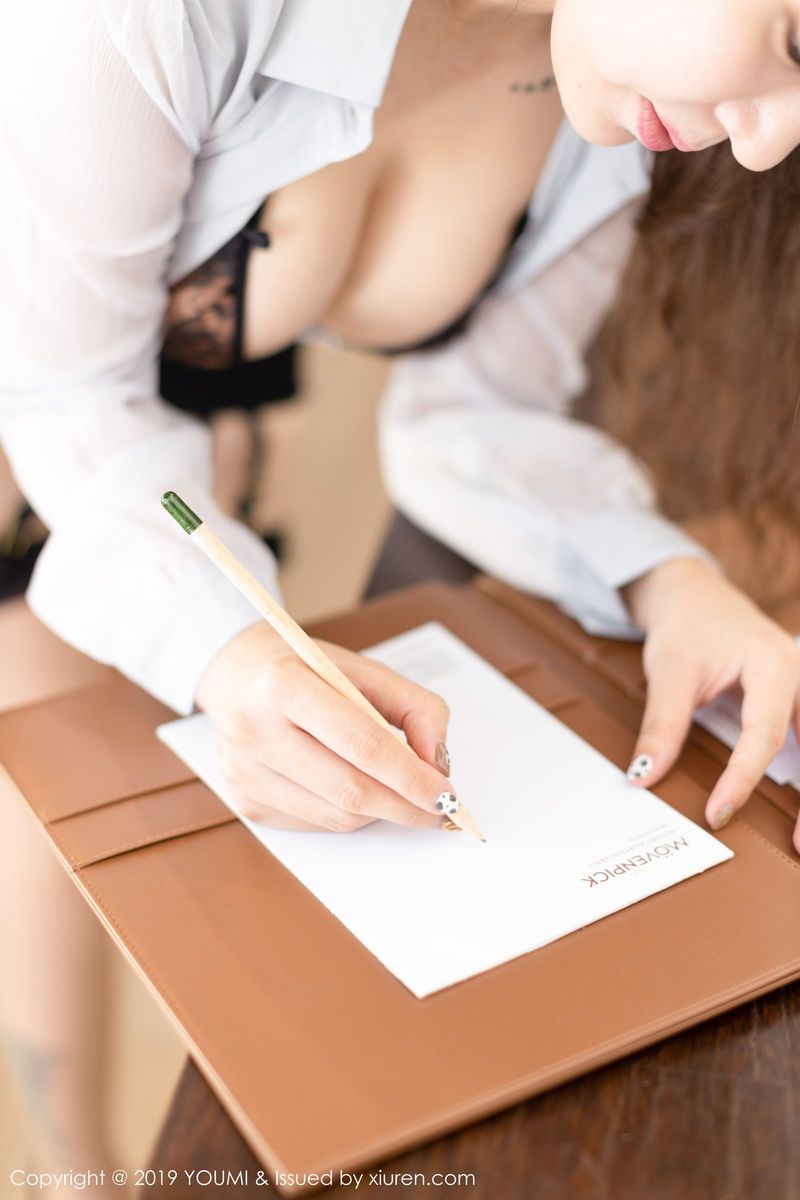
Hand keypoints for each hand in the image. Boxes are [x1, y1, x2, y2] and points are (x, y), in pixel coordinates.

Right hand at [195, 622, 452, 832]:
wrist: (240, 677)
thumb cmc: (308, 671)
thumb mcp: (366, 670)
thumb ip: (416, 708)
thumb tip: (438, 766)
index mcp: (283, 684)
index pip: (362, 745)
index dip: (412, 777)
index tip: (445, 795)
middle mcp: (253, 730)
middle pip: (350, 790)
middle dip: (405, 806)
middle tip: (437, 809)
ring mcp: (243, 771)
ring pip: (337, 816)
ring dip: (381, 811)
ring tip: (398, 793)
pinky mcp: (244, 801)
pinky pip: (317, 824)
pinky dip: (349, 813)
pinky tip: (351, 787)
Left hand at [623, 558, 799, 852]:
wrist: (695, 596)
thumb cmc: (686, 627)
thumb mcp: (668, 673)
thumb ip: (662, 726)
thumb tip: (644, 776)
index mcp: (771, 663)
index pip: (765, 732)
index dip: (743, 778)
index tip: (718, 812)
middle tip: (797, 846)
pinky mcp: (799, 703)